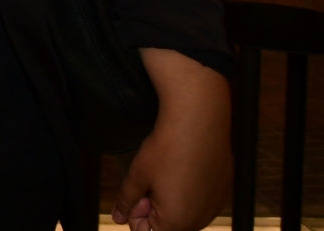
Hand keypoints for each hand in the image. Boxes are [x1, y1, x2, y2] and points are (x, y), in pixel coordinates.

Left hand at [111, 48, 230, 230]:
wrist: (199, 122)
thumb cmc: (166, 148)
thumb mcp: (138, 175)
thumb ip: (126, 201)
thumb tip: (117, 218)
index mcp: (177, 222)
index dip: (136, 212)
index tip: (137, 192)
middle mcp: (200, 220)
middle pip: (168, 224)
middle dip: (153, 207)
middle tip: (150, 180)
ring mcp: (215, 206)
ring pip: (184, 212)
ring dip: (170, 199)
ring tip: (167, 172)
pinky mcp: (223, 191)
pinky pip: (200, 200)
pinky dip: (188, 190)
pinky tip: (183, 168)